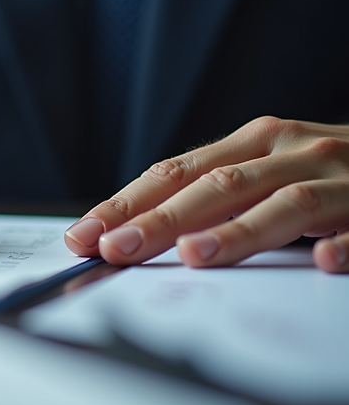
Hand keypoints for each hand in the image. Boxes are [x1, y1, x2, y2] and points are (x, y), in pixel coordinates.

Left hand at [64, 117, 348, 272]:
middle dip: (162, 219)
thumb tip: (129, 230)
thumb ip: (210, 193)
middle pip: (218, 186)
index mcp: (254, 142)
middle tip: (117, 249)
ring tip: (195, 254)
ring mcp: (342, 177)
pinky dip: (346, 242)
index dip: (126, 203)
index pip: (175, 172)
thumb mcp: (263, 168)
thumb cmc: (325, 170)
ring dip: (239, 231)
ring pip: (285, 203)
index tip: (83, 235)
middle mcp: (291, 151)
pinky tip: (324, 262)